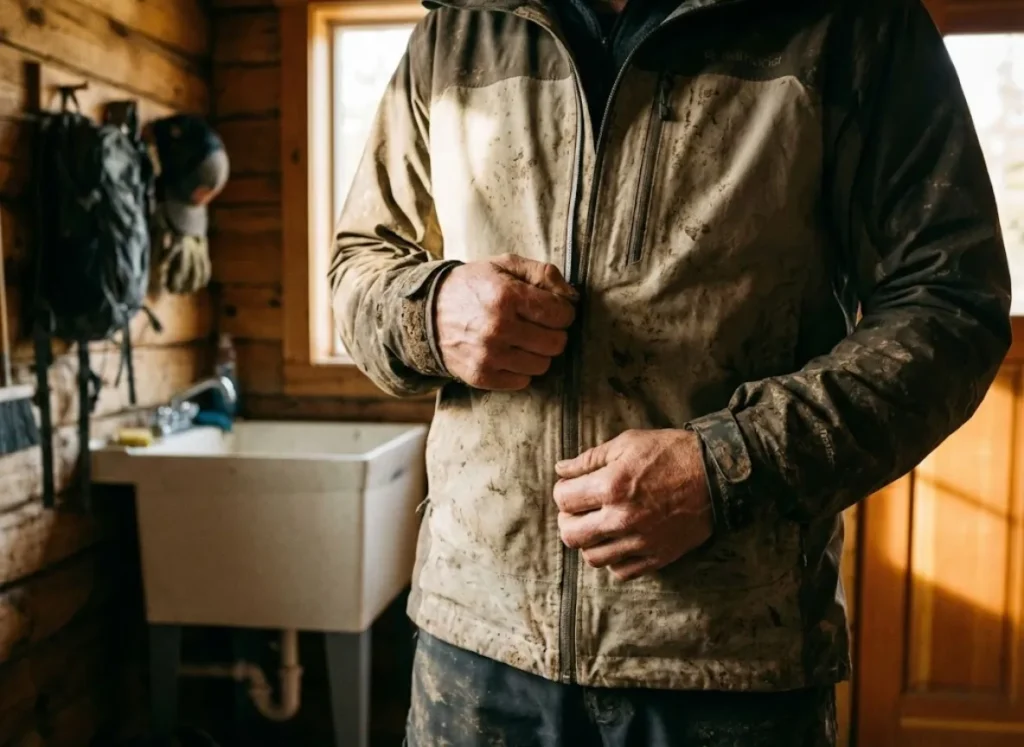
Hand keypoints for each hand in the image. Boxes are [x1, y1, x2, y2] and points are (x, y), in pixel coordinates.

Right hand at [435, 254, 577, 390]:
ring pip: (542, 365)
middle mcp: (498, 327)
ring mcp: (489, 355)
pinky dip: (520, 370)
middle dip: (553, 333)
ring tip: (523, 340)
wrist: (427, 311)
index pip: (561, 314)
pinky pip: (522, 381)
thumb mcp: (505, 264)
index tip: (551, 310)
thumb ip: (543, 273)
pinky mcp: (481, 376)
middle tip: (538, 326)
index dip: (563, 312)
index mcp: (507, 295)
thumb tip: (573, 297)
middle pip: (556, 343)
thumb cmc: (473, 285)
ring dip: (538, 353)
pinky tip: (509, 354)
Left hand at [553, 429, 713, 580]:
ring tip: (597, 527)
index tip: (572, 487)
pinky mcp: (658, 556)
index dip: (563, 491)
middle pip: (571, 535)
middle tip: (578, 510)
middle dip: (567, 520)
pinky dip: (614, 561)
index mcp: (611, 486)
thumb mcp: (628, 443)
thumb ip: (590, 459)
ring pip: (593, 558)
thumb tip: (561, 470)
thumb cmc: (671, 453)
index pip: (563, 500)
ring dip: (589, 542)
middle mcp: (622, 518)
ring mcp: (640, 542)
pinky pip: (621, 572)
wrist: (717, 474)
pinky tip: (618, 542)